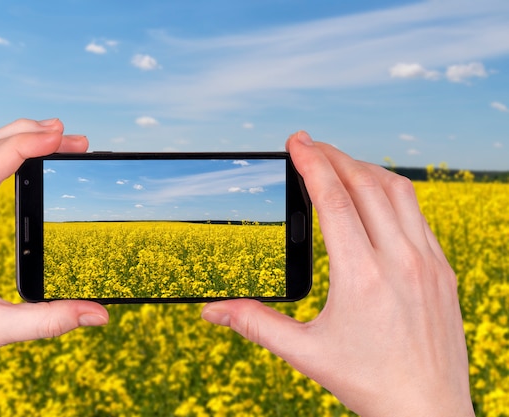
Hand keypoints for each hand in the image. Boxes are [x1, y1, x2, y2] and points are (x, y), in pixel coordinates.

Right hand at [202, 132, 474, 415]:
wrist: (429, 412)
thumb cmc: (368, 383)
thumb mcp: (306, 354)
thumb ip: (256, 325)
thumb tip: (211, 312)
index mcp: (362, 277)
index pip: (334, 200)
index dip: (312, 164)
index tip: (296, 141)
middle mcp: (401, 260)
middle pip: (365, 184)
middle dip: (334, 156)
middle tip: (309, 144)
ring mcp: (428, 262)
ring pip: (398, 191)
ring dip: (365, 168)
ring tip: (339, 163)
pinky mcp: (443, 270)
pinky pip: (417, 213)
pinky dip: (391, 192)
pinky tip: (374, 197)